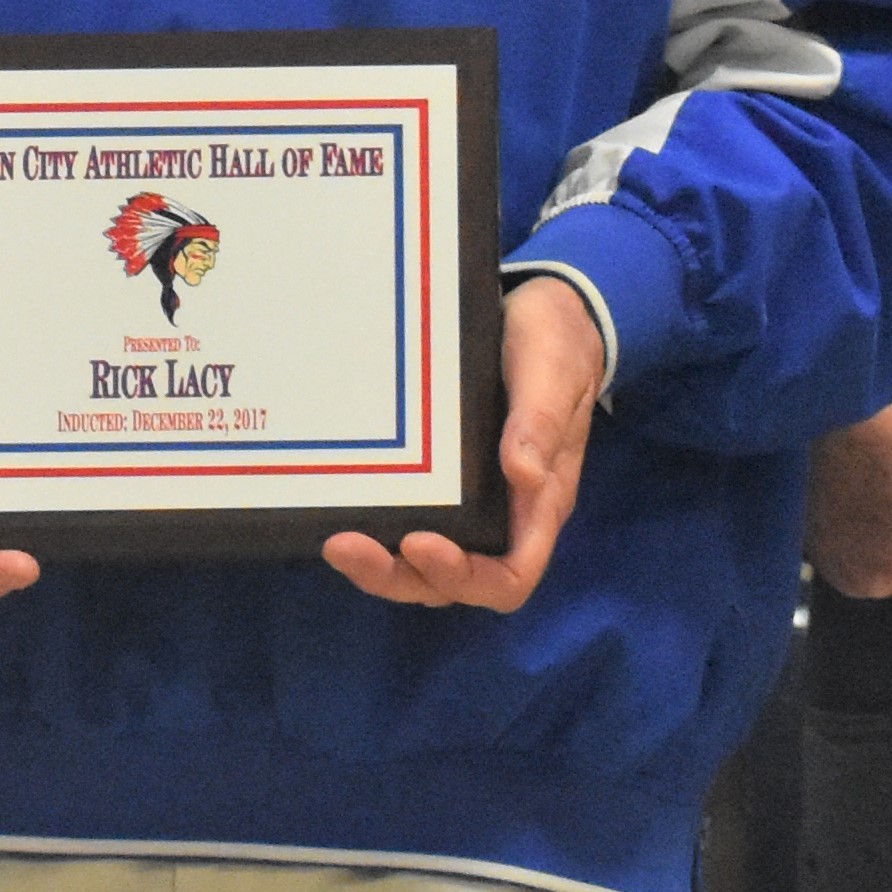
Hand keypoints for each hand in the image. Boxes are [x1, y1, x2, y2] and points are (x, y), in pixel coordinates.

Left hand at [327, 276, 604, 614]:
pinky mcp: (439, 475)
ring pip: (423, 560)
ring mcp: (470, 498)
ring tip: (335, 541)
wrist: (542, 310)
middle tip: (346, 545)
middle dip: (400, 574)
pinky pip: (409, 517)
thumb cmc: (556, 344)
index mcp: (540, 502)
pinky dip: (376, 525)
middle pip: (454, 580)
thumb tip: (524, 474)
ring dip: (380, 562)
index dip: (465, 576)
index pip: (510, 575)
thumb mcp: (553, 372)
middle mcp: (504, 513)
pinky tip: (337, 505)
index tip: (419, 544)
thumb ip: (541, 421)